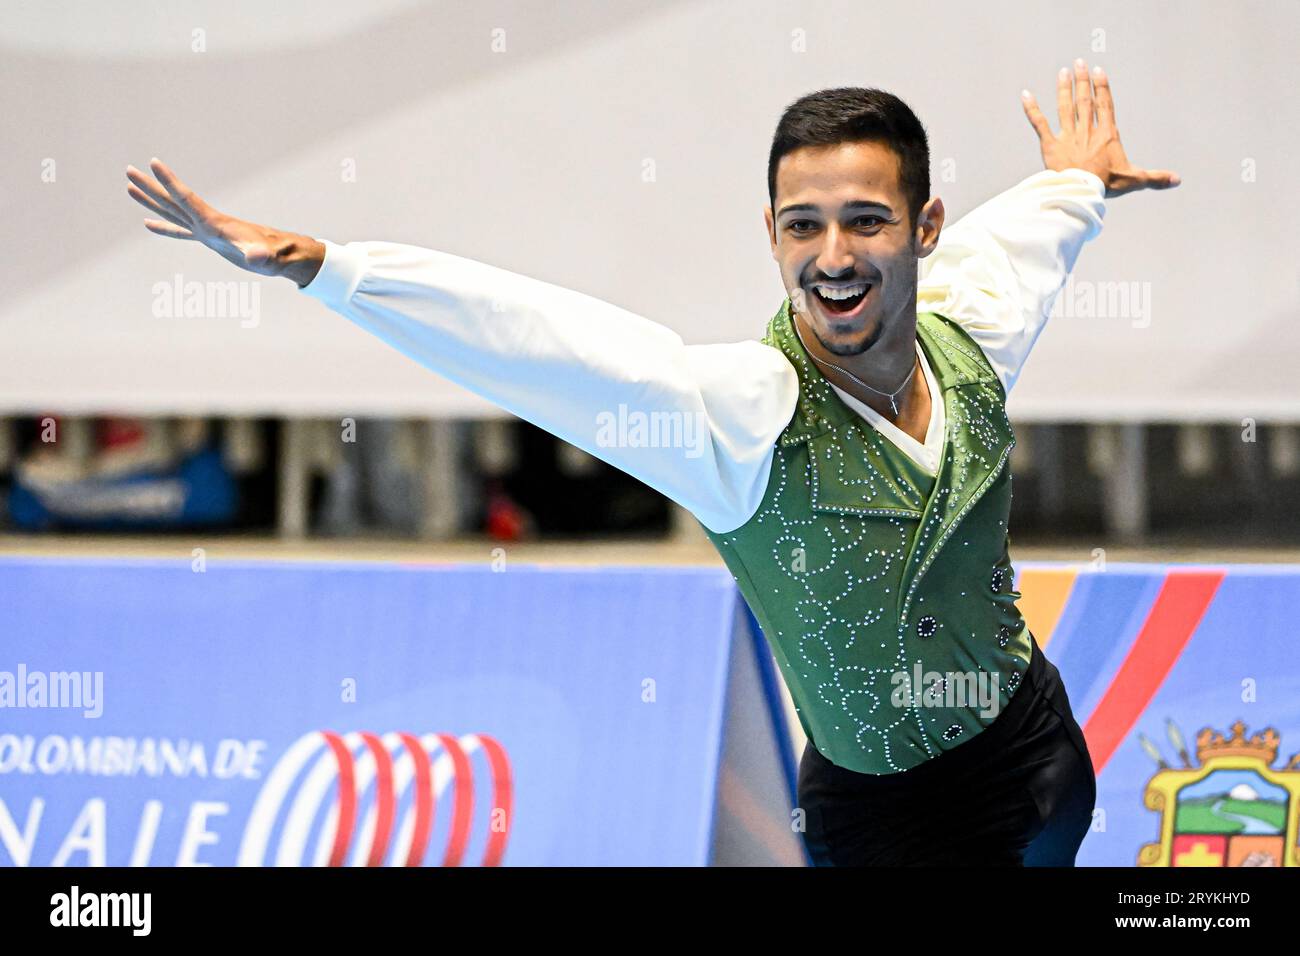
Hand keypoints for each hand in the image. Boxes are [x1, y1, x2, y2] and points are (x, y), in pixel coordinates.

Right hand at [126, 158, 323, 285]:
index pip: (187, 198)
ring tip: (129, 187)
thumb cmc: (275, 256)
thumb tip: (259, 258)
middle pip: (173, 200)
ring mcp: (207, 230)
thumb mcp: (267, 257)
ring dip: (152, 200)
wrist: (282, 255)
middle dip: (151, 186)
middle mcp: (207, 221)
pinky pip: (181, 231)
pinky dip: (164, 228)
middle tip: (128, 169)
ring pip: (172, 212)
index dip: (170, 181)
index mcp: (215, 222)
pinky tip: (148, 224)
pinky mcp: (209, 239)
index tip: (153, 161)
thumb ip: (260, 256)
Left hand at [1021, 59, 1179, 197]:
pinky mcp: (1050, 146)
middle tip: (1078, 63)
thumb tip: (1177, 180)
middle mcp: (1087, 131)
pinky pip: (1040, 124)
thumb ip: (1155, 177)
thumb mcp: (1134, 180)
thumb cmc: (1108, 185)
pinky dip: (1032, 109)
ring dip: (1064, 89)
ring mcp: (1068, 136)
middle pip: (1085, 101)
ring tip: (1063, 72)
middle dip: (1082, 81)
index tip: (1098, 71)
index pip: (1105, 105)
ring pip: (1065, 107)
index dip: (1102, 87)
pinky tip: (1026, 95)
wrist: (1081, 191)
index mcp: (1106, 135)